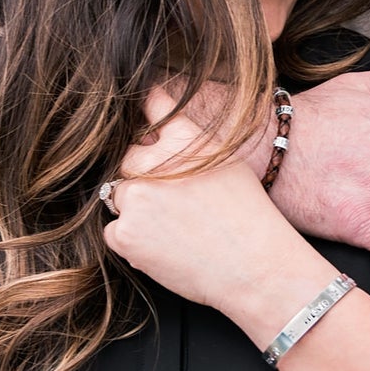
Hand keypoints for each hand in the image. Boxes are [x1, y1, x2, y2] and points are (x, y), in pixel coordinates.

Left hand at [104, 89, 310, 313]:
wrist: (254, 266)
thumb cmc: (248, 219)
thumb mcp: (227, 163)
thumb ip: (190, 144)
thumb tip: (155, 130)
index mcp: (184, 137)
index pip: (153, 104)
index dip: (145, 110)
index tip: (144, 118)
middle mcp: (154, 161)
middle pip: (128, 160)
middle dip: (141, 178)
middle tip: (172, 205)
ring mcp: (136, 196)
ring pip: (119, 199)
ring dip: (137, 212)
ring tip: (174, 231)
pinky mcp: (125, 232)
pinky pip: (115, 232)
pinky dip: (133, 242)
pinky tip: (165, 248)